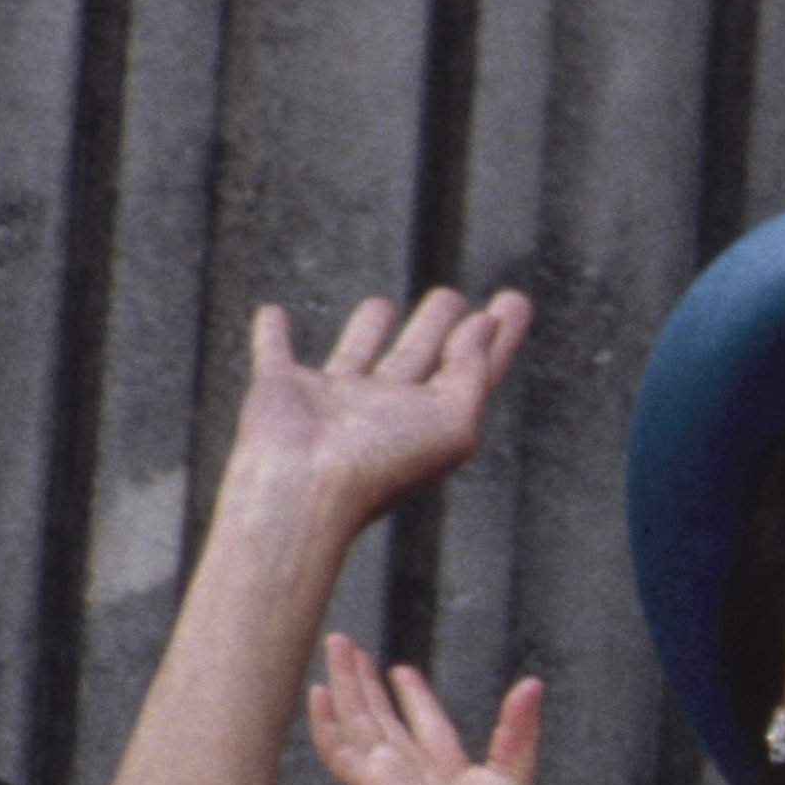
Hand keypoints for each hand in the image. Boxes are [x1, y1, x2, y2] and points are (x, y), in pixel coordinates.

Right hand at [215, 287, 533, 540]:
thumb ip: (472, 372)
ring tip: (383, 304)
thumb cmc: (383, 463)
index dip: (497, 338)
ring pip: (356, 353)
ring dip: (368, 330)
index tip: (514, 300)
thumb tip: (484, 323)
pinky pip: (274, 352)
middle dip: (435, 327)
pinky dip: (270, 334)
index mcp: (430, 422)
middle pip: (417, 357)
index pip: (473, 370)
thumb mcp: (452, 422)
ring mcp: (331, 401)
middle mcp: (384, 411)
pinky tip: (272, 313)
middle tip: (448, 297)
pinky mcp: (281, 389)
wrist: (304, 488)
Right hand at [307, 633, 543, 784]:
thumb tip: (532, 684)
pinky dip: (326, 722)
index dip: (413, 695)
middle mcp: (410, 770)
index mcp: (444, 769)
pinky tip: (318, 693)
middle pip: (381, 714)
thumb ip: (517, 730)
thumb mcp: (512, 775)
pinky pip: (339, 749)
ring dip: (345, 683)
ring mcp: (386, 775)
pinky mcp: (370, 783)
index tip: (400, 670)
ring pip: (357, 719)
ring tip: (336, 645)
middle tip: (347, 644)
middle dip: (364, 680)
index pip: (424, 723)